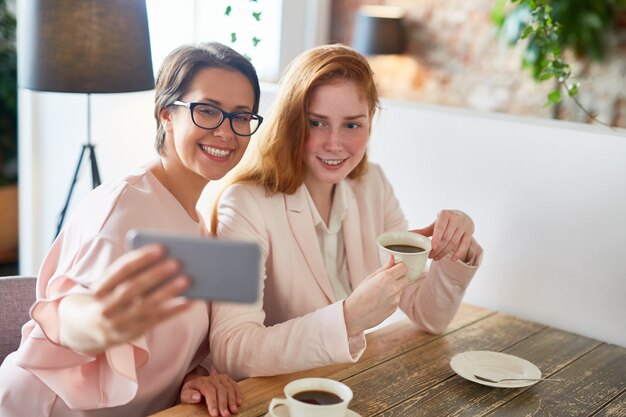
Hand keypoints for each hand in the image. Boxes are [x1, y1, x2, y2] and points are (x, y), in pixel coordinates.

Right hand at [59, 244, 192, 352]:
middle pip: (132, 288)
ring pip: (145, 306)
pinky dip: (174, 310)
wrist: (88, 329)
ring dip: (168, 292)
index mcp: (100, 288)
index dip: (140, 258)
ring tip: (188, 279)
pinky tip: (190, 301)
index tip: (161, 247)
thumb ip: (133, 272)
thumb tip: (167, 259)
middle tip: (177, 263)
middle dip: (155, 275)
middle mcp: (106, 307)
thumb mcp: (112, 283)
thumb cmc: (110, 296)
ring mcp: (119, 322)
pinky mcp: (133, 333)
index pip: (120, 270)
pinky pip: (156, 321)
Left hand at [180, 372, 241, 415]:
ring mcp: (221, 378)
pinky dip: (238, 394)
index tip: (214, 414)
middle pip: (220, 390)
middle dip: (223, 403)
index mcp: (201, 382)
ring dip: (232, 400)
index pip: (209, 390)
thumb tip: (197, 397)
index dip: (212, 402)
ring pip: (229, 387)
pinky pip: (234, 385)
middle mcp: (212, 378)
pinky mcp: (227, 379)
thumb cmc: (191, 392)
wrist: (196, 383)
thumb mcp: (184, 394)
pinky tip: (239, 403)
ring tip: (233, 411)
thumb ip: (188, 395)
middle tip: (225, 415)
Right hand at [343, 256, 408, 336]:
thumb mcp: (370, 277)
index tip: (394, 268)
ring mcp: (395, 299)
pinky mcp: (395, 308)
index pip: (404, 267)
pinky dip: (392, 297)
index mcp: (386, 278)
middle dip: (400, 277)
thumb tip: (393, 258)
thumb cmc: (359, 295)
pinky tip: (381, 300)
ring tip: (381, 291)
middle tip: (388, 279)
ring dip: (396, 287)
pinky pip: (398, 299)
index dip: (399, 266)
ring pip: (402, 289)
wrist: (355, 315)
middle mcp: (393, 288)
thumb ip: (384, 267)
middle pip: (406, 277)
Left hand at [412, 210, 474, 261]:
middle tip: (430, 256)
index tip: (432, 247)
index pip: (440, 227)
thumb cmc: (445, 222)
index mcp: (445, 214)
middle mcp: (456, 219)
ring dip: (445, 252)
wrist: (463, 216)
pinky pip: (464, 245)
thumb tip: (406, 234)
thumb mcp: (435, 224)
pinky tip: (452, 259)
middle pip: (446, 237)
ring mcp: (464, 226)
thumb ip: (423, 231)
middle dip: (438, 249)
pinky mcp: (470, 232)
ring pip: (454, 242)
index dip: (436, 237)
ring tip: (436, 258)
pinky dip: (458, 253)